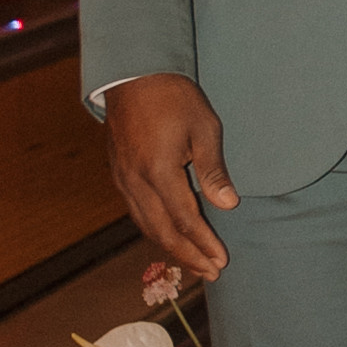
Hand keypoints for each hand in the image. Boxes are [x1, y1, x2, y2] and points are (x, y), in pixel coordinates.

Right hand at [105, 71, 239, 280]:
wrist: (133, 74)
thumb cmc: (174, 97)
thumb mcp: (204, 128)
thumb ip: (213, 170)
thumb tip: (228, 205)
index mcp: (159, 172)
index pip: (185, 220)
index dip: (204, 244)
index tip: (221, 261)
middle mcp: (137, 182)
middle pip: (163, 231)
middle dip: (188, 255)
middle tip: (211, 272)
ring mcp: (124, 179)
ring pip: (146, 224)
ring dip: (170, 246)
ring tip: (193, 261)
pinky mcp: (119, 173)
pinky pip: (136, 211)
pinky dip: (154, 229)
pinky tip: (167, 233)